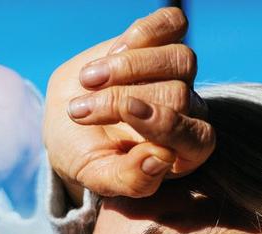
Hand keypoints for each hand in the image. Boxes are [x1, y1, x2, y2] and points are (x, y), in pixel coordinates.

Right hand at [44, 7, 214, 203]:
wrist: (64, 121)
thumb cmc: (86, 155)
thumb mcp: (99, 176)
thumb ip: (132, 180)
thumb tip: (161, 158)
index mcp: (183, 153)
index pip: (197, 138)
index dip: (165, 123)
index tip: (125, 112)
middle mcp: (188, 112)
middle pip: (178, 95)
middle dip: (123, 99)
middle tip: (80, 111)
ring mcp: (178, 75)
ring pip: (180, 60)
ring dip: (130, 66)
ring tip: (88, 80)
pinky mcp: (163, 42)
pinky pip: (172, 25)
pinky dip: (144, 32)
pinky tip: (113, 51)